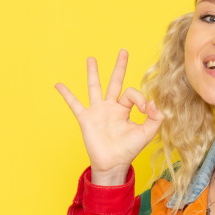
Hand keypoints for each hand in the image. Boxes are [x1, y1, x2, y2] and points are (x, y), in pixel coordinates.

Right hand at [54, 50, 163, 184]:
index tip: (147, 108)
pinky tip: (58, 84)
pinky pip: (75, 104)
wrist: (113, 164)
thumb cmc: (129, 150)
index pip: (132, 93)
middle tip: (124, 51)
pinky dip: (66, 94)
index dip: (140, 98)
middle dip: (120, 67)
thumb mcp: (147, 133)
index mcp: (125, 109)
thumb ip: (155, 118)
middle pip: (115, 82)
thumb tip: (154, 103)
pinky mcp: (86, 118)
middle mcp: (111, 107)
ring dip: (93, 73)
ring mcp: (98, 111)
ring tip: (91, 58)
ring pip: (95, 87)